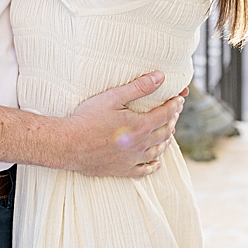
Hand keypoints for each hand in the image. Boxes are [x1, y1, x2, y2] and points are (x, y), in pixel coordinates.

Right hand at [55, 72, 185, 177]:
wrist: (69, 144)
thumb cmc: (87, 118)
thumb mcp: (112, 97)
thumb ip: (138, 87)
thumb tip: (160, 77)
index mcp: (141, 126)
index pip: (166, 114)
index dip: (175, 105)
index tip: (179, 99)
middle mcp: (141, 144)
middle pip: (164, 132)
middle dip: (172, 121)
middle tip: (174, 113)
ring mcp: (132, 159)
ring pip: (157, 151)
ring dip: (165, 141)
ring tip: (168, 134)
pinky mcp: (122, 170)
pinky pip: (144, 170)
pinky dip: (153, 166)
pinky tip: (157, 163)